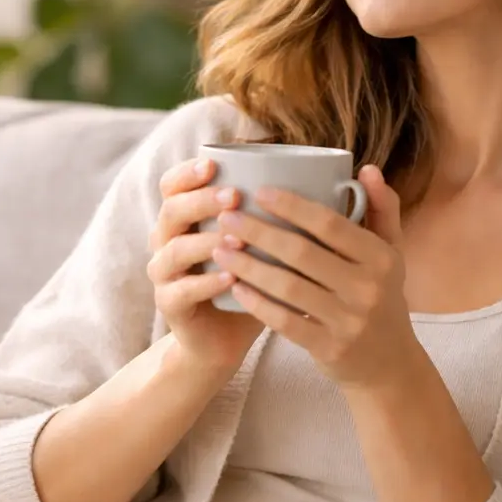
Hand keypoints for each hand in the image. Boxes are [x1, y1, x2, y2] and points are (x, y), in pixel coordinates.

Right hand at [147, 158, 266, 376]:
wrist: (225, 338)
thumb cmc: (252, 282)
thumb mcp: (264, 245)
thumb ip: (282, 215)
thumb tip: (336, 183)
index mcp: (186, 217)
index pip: (173, 185)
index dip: (187, 172)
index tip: (213, 163)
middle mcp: (168, 240)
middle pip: (172, 210)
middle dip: (201, 200)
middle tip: (233, 197)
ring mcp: (165, 274)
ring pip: (175, 249)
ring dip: (206, 241)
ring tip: (238, 240)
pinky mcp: (170, 305)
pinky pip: (182, 290)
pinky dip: (206, 283)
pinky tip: (230, 278)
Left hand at [210, 165, 416, 388]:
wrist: (389, 364)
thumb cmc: (382, 297)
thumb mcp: (391, 254)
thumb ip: (382, 210)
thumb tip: (366, 169)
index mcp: (382, 258)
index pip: (331, 224)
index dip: (292, 206)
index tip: (258, 192)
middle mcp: (368, 288)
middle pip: (302, 253)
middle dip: (259, 232)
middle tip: (226, 218)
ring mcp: (349, 321)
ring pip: (288, 287)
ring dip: (249, 266)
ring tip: (221, 249)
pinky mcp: (329, 349)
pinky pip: (285, 322)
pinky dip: (257, 303)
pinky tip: (234, 287)